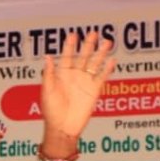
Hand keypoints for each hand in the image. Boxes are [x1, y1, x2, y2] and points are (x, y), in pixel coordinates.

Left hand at [39, 32, 114, 156]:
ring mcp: (85, 83)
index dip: (70, 46)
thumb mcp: (47, 91)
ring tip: (107, 42)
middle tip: (93, 33)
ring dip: (101, 53)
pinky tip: (112, 60)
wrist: (62, 127)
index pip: (66, 56)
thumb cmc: (51, 111)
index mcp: (61, 75)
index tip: (73, 35)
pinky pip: (102, 77)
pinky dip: (107, 69)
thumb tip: (47, 57)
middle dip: (88, 45)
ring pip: (95, 64)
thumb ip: (49, 74)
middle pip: (83, 57)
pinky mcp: (94, 91)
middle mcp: (74, 76)